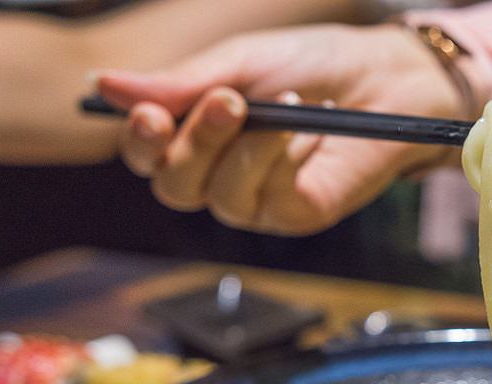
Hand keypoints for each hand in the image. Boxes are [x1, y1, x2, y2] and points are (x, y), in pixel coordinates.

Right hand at [96, 24, 462, 234]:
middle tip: (231, 100)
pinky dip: (288, 160)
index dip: (138, 141)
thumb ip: (181, 83)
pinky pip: (271, 199)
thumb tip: (103, 86)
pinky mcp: (297, 214)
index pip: (146, 156)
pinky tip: (312, 133)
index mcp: (196, 134)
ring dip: (250, 148)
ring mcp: (258, 200)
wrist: (387, 79)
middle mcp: (219, 174)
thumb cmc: (314, 65)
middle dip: (197, 143)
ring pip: (220, 198)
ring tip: (291, 103)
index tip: (148, 113)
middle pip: (174, 186)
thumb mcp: (242, 62)